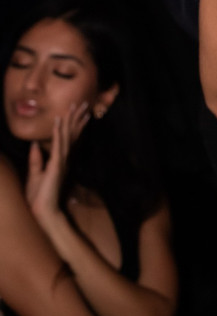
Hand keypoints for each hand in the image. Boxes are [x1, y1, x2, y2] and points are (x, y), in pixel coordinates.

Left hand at [26, 101, 89, 225]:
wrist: (42, 211)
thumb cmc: (39, 197)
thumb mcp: (35, 174)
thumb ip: (36, 159)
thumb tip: (35, 144)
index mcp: (60, 161)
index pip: (68, 139)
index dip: (74, 125)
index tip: (79, 112)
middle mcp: (64, 159)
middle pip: (71, 135)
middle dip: (77, 118)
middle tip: (83, 104)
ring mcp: (61, 161)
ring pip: (66, 136)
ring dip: (70, 120)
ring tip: (73, 107)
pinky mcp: (56, 164)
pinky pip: (57, 144)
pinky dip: (58, 132)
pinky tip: (59, 121)